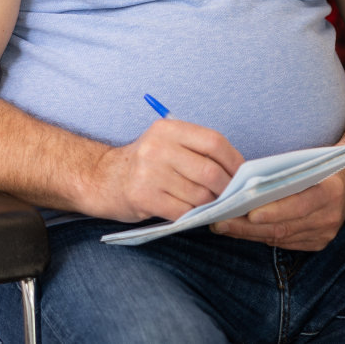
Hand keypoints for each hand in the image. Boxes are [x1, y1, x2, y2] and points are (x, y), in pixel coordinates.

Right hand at [89, 119, 243, 224]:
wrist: (102, 178)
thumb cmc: (144, 163)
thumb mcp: (167, 143)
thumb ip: (196, 150)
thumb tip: (236, 171)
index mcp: (169, 129)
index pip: (214, 142)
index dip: (234, 160)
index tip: (242, 174)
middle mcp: (158, 147)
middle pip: (210, 171)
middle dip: (226, 188)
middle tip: (231, 196)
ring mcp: (150, 173)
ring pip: (198, 194)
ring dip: (211, 204)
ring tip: (213, 206)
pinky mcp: (143, 197)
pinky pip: (182, 211)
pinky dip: (194, 216)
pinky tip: (194, 215)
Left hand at [210, 163, 344, 250]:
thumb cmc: (320, 165)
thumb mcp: (309, 162)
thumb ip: (285, 175)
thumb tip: (246, 186)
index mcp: (331, 191)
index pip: (300, 205)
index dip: (274, 211)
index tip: (248, 213)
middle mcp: (330, 216)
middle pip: (284, 227)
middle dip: (249, 226)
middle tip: (220, 222)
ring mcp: (325, 233)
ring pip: (280, 238)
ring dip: (249, 234)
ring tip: (223, 226)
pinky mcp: (318, 243)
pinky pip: (285, 244)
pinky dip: (262, 237)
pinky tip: (242, 231)